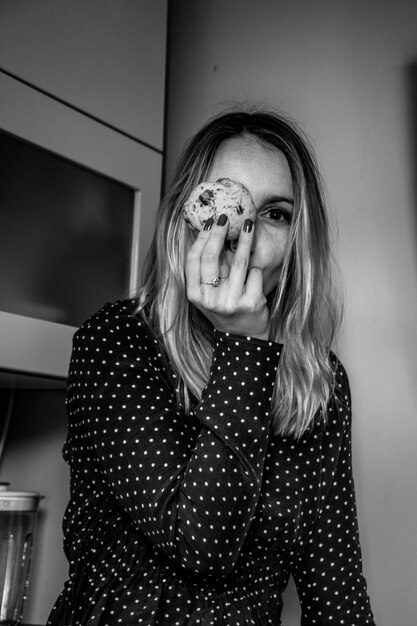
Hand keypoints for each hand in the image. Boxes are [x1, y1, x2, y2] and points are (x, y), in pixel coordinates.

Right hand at [186, 215, 269, 339]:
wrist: (245, 337)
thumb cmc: (225, 307)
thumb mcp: (209, 293)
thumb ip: (209, 270)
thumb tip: (212, 232)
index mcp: (195, 295)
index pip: (193, 260)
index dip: (201, 238)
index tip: (210, 222)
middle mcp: (210, 300)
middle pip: (212, 258)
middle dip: (219, 233)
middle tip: (226, 217)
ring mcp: (230, 302)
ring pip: (238, 262)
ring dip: (245, 239)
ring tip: (249, 224)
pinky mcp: (250, 303)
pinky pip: (254, 274)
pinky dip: (256, 268)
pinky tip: (256, 267)